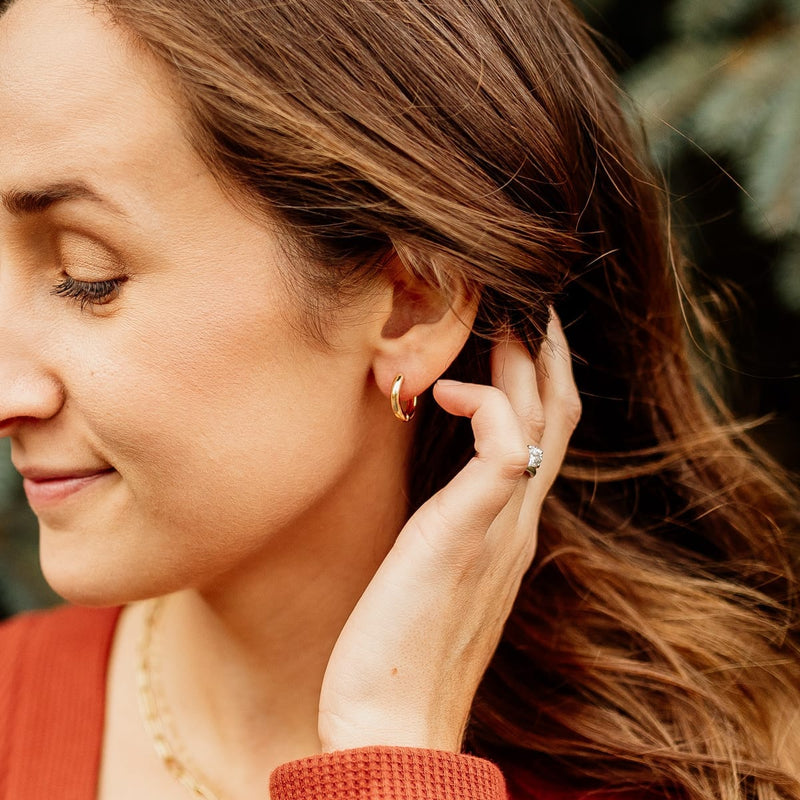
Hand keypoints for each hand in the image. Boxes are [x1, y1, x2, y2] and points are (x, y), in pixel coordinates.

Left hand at [317, 313, 580, 752]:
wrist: (392, 719)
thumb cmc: (400, 642)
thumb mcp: (433, 568)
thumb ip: (450, 523)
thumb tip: (437, 484)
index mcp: (510, 526)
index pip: (544, 433)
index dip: (538, 376)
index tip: (517, 329)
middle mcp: (519, 519)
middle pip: (557, 412)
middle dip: (545, 350)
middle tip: (522, 299)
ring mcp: (504, 524)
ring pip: (541, 417)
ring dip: (524, 358)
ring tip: (498, 314)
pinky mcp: (472, 530)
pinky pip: (504, 445)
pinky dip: (484, 402)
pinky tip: (444, 391)